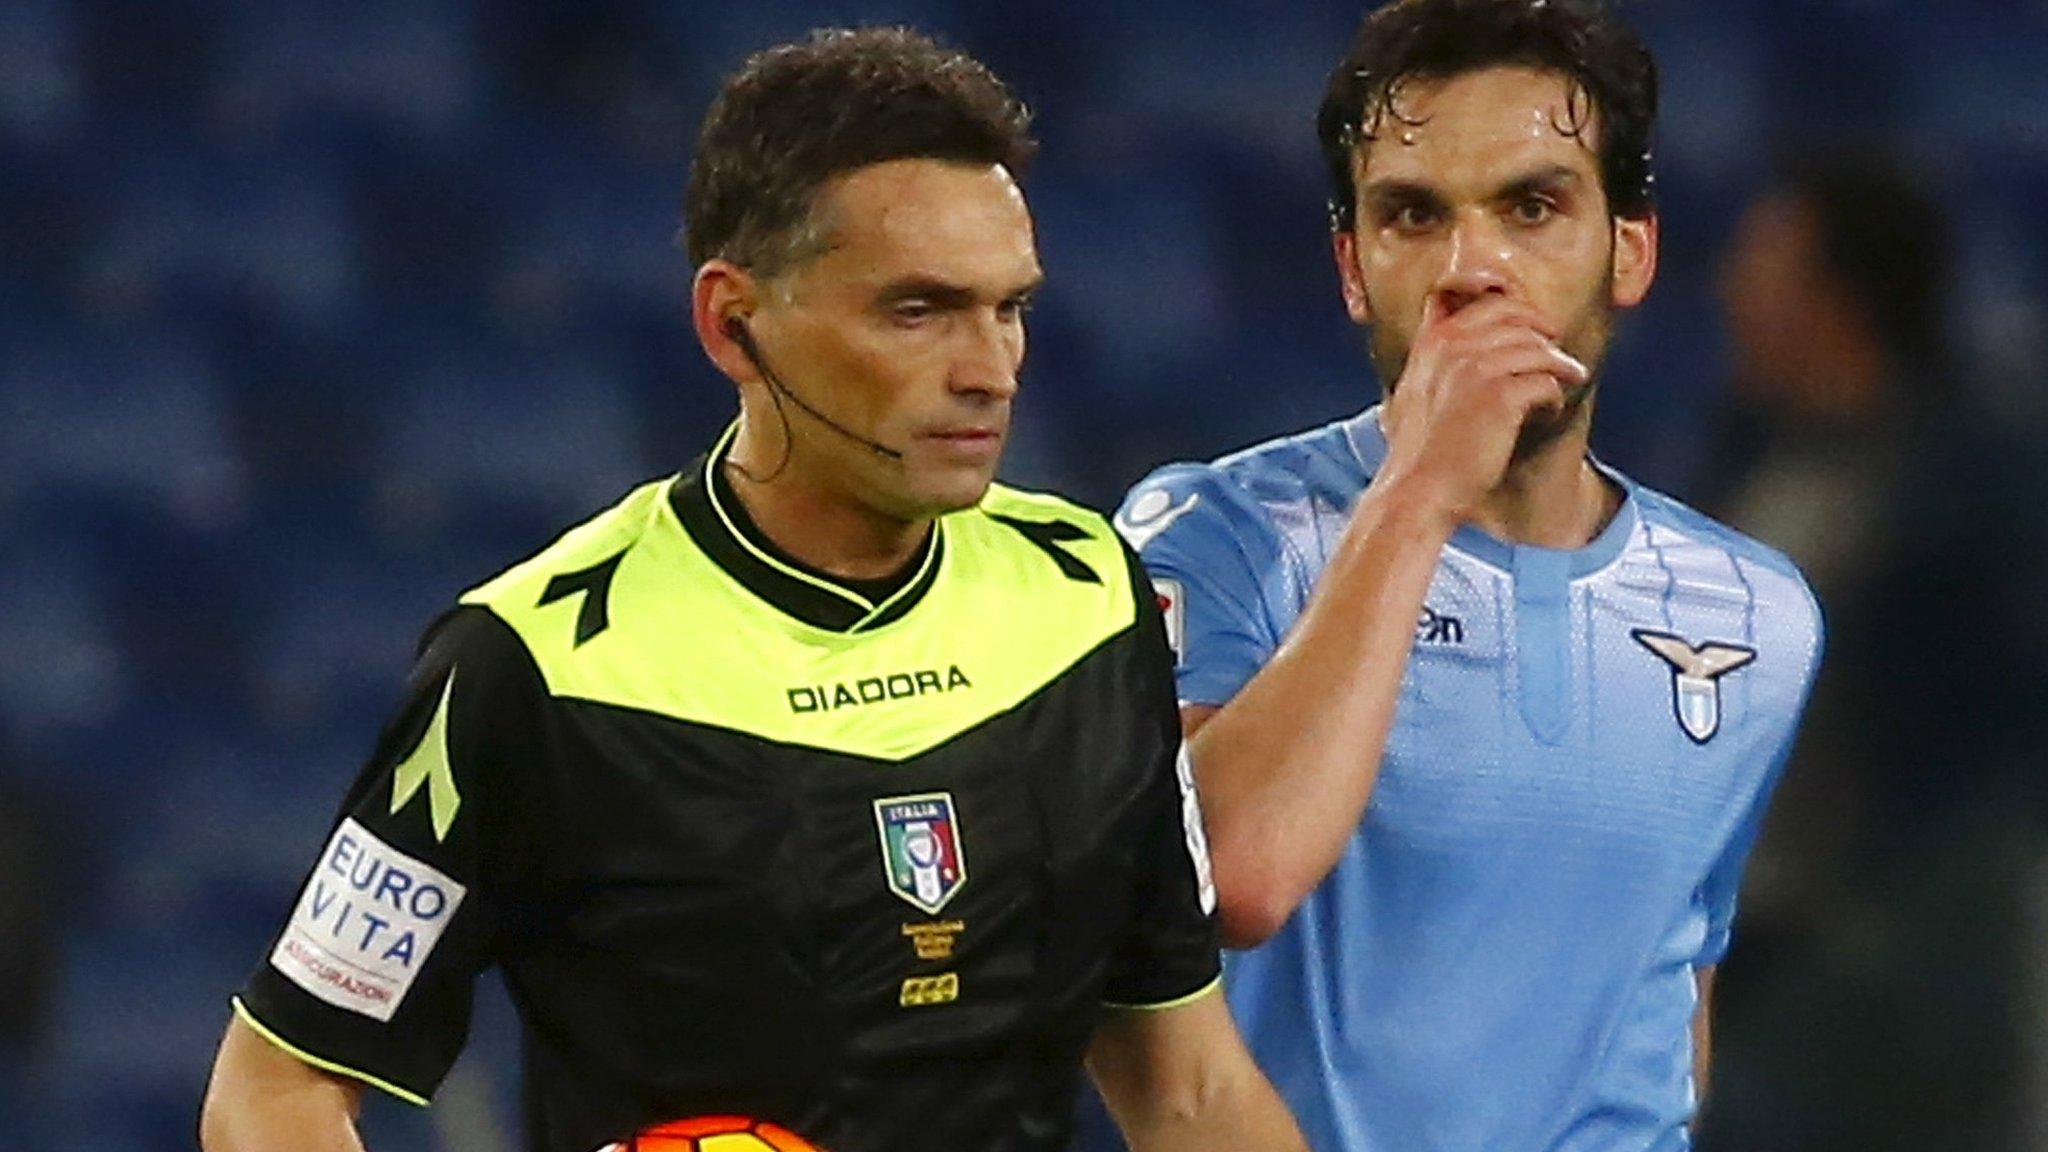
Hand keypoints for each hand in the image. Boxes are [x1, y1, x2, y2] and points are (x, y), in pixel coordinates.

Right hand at [1376, 291, 1588, 523]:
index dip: (1508, 301)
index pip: (1477, 297)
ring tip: (1569, 379)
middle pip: (1515, 317)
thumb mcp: (1414, 391)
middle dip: (1542, 328)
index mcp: (1432, 341)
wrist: (1420, 488)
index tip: (1530, 321)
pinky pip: (1546, 382)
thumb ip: (1436, 359)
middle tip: (1558, 347)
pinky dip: (1554, 397)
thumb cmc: (1420, 450)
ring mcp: (1478, 368)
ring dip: (1559, 365)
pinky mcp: (1502, 397)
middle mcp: (1453, 346)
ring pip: (1538, 349)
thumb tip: (1468, 344)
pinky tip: (1550, 411)